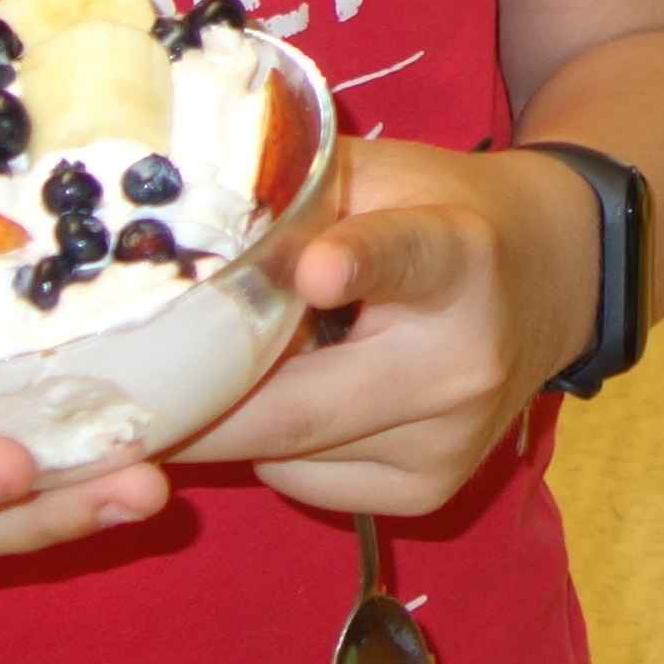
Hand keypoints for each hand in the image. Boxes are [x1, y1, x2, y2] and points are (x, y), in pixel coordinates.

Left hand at [174, 139, 599, 515]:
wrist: (553, 278)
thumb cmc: (444, 210)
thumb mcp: (384, 173)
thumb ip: (297, 193)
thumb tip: (176, 234)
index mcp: (457, 256)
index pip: (408, 259)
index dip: (358, 264)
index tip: (312, 271)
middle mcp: (461, 362)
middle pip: (300, 405)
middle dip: (196, 406)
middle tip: (111, 395)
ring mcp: (448, 441)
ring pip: (285, 453)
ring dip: (231, 419)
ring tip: (236, 367)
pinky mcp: (430, 491)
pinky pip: (303, 480)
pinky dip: (275, 444)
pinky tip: (303, 394)